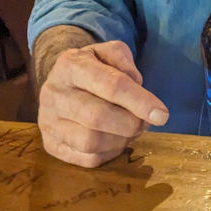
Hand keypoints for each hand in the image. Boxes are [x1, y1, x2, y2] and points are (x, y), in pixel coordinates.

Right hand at [37, 40, 168, 167]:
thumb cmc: (92, 67)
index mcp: (70, 65)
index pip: (111, 85)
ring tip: (131, 129)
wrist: (61, 82)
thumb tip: (136, 85)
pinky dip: (109, 153)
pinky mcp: (50, 145)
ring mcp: (48, 122)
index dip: (140, 101)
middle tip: (146, 122)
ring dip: (121, 140)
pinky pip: (86, 158)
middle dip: (131, 123)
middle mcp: (53, 93)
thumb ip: (124, 62)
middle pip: (98, 117)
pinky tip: (116, 139)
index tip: (162, 114)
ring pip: (90, 142)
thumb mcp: (109, 52)